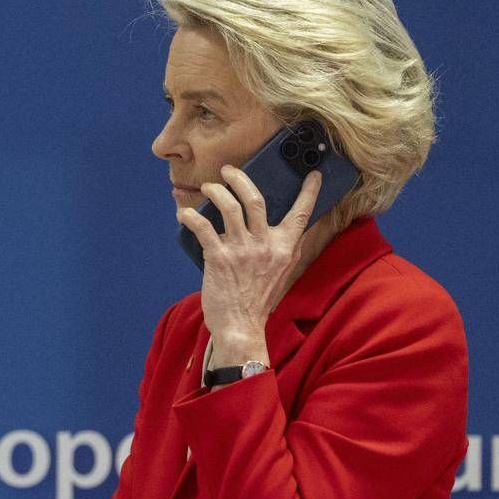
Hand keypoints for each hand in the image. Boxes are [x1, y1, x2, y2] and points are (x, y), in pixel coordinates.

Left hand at [175, 165, 321, 340]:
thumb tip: (298, 229)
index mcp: (284, 248)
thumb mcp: (283, 273)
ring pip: (229, 207)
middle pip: (255, 199)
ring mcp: (241, 250)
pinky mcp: (218, 258)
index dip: (308, 192)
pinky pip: (203, 227)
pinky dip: (191, 216)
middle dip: (240, 179)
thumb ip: (289, 249)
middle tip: (230, 171)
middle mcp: (264, 245)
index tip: (313, 174)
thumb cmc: (258, 300)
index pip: (301, 214)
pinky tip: (184, 213)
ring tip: (209, 188)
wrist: (241, 327)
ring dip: (216, 192)